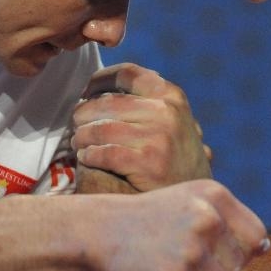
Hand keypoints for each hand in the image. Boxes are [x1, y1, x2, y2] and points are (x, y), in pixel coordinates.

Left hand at [73, 63, 211, 191]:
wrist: (195, 197)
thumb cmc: (174, 156)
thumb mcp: (171, 119)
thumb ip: (143, 100)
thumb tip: (97, 88)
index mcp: (170, 94)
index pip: (126, 73)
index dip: (99, 80)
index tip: (86, 93)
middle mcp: (166, 111)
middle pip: (105, 102)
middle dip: (83, 113)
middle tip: (75, 124)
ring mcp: (159, 136)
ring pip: (100, 128)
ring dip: (81, 136)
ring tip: (78, 142)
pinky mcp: (149, 163)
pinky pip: (105, 152)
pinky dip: (90, 154)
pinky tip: (86, 157)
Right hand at [95, 179, 267, 270]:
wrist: (103, 229)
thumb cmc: (154, 218)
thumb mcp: (192, 200)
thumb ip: (230, 219)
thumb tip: (265, 248)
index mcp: (214, 195)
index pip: (256, 237)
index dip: (238, 250)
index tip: (212, 247)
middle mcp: (205, 219)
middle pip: (239, 266)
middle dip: (216, 269)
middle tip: (180, 254)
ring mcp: (189, 250)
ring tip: (171, 265)